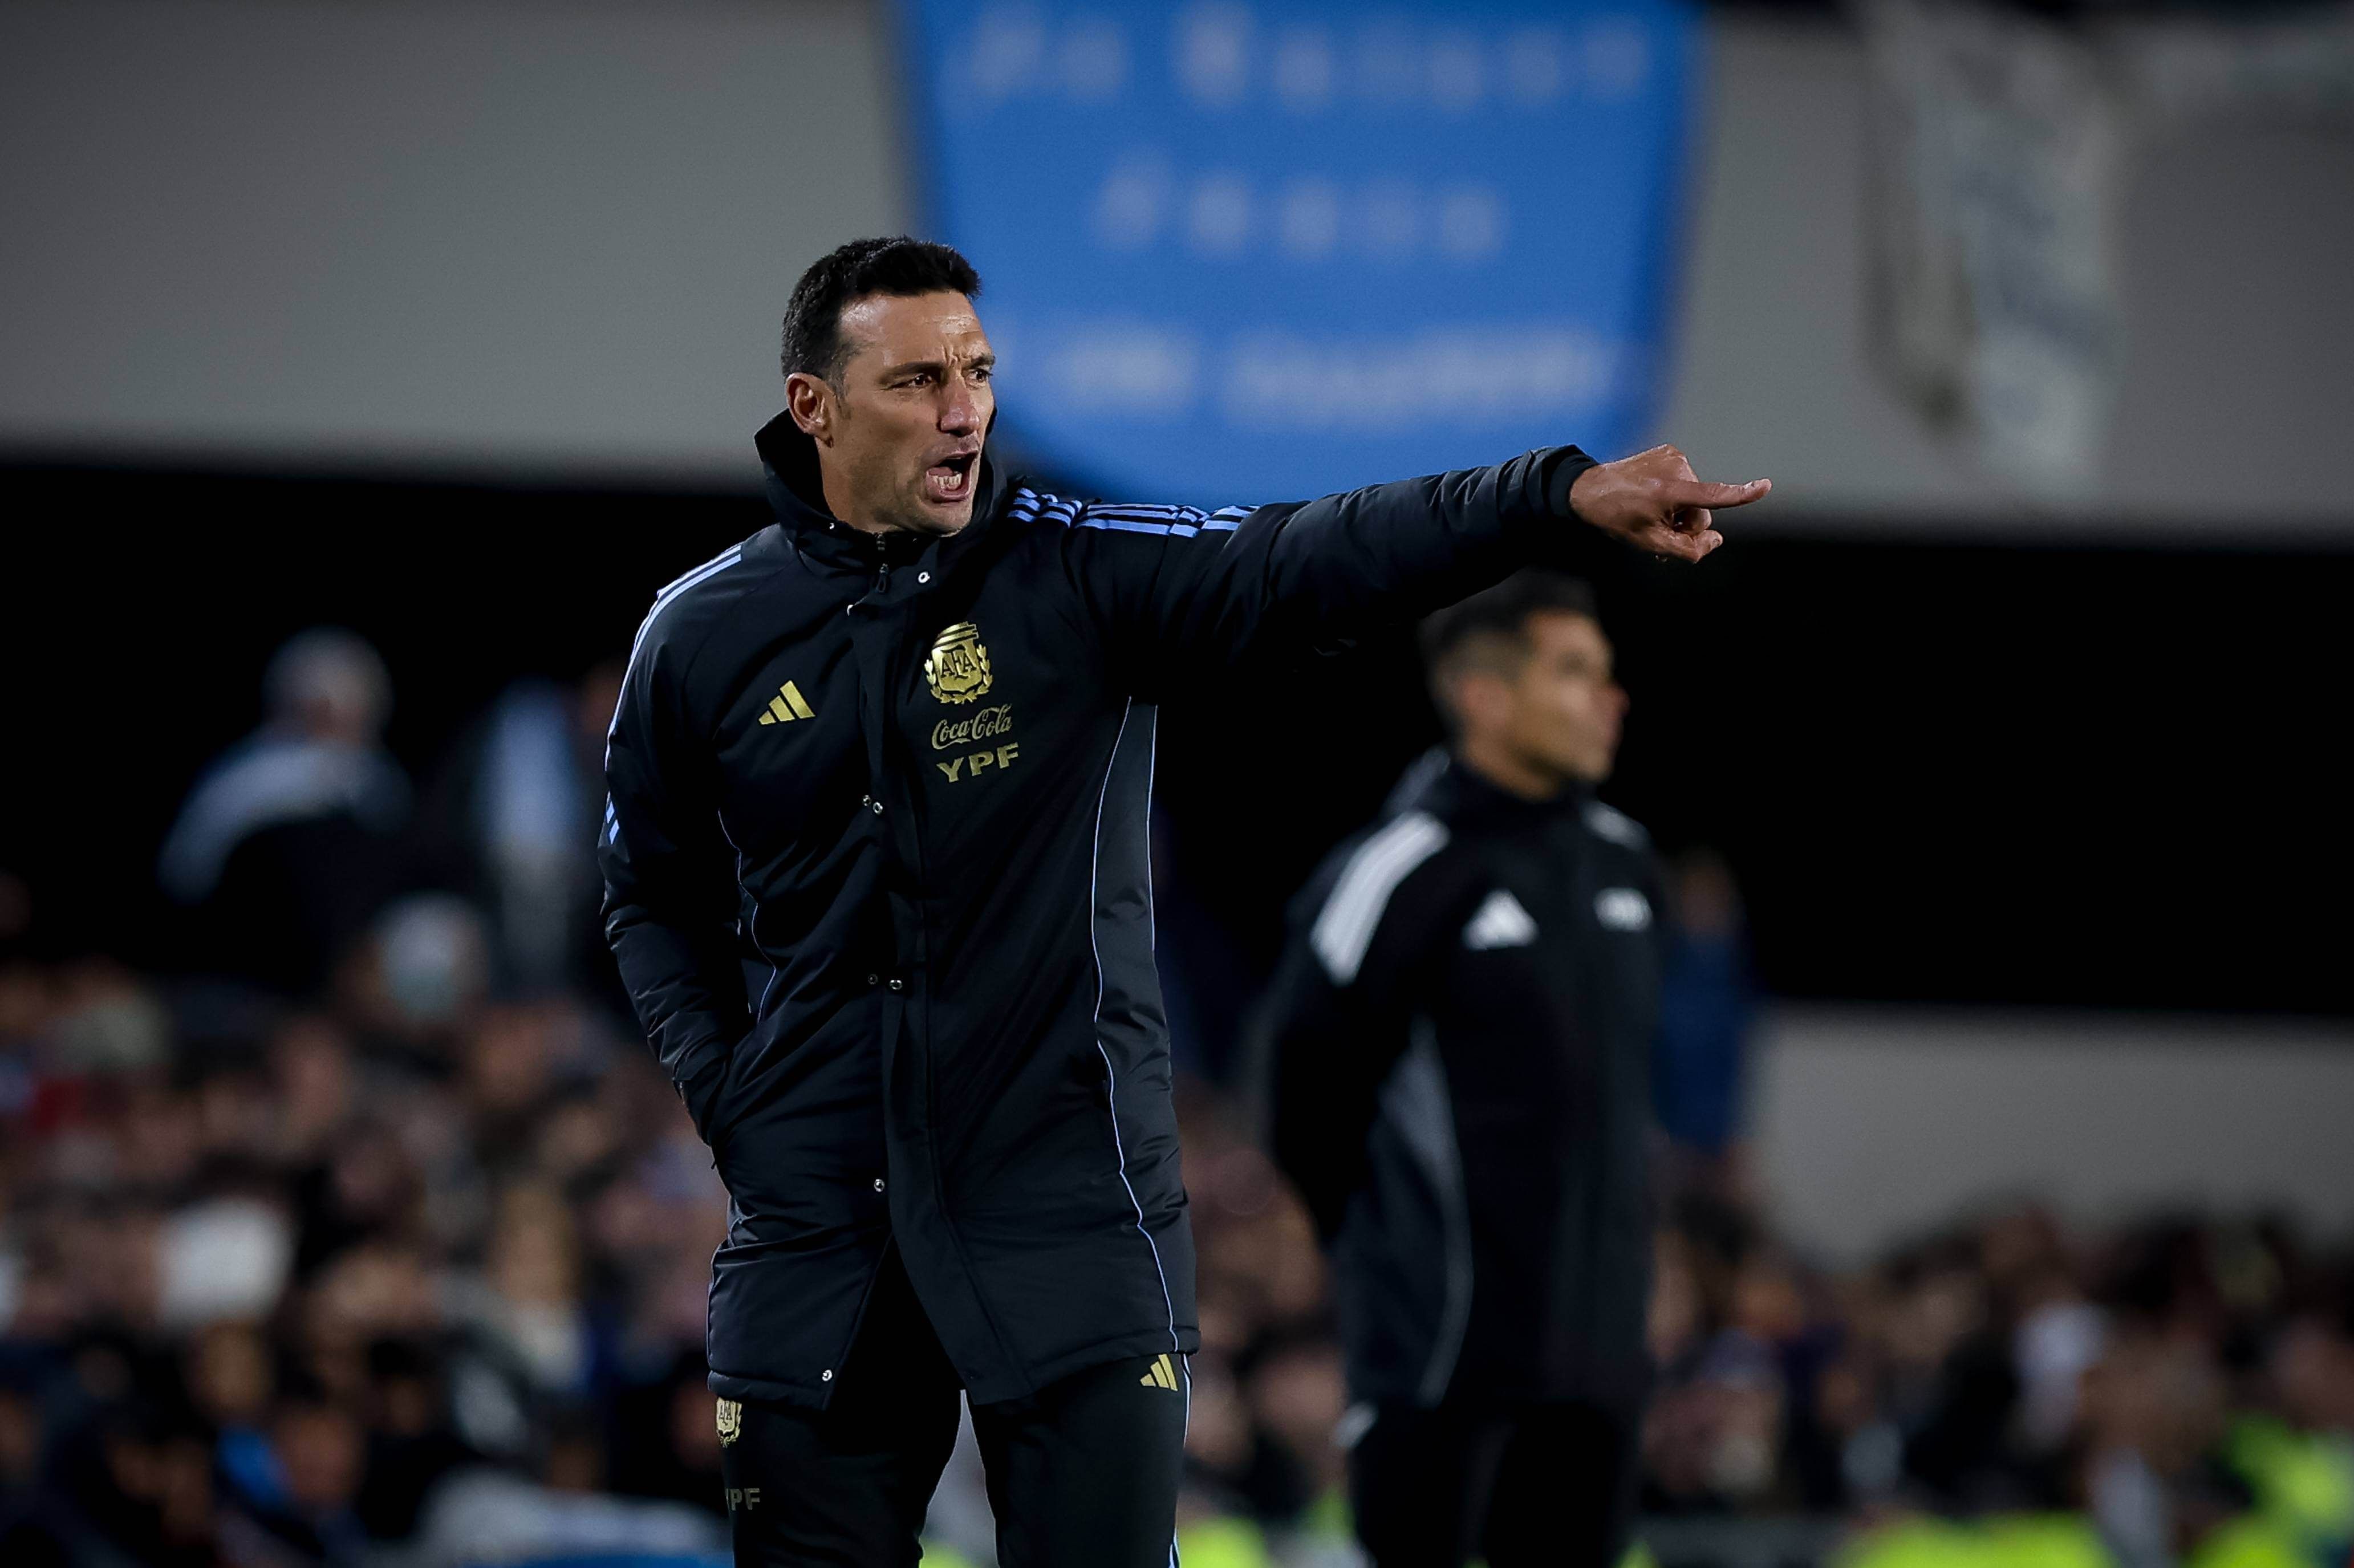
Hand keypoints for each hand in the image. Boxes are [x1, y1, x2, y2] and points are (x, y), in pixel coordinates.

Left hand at [1567, 445, 1769, 561]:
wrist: (1588, 489)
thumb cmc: (1618, 519)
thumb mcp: (1649, 543)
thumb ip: (1688, 549)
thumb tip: (1718, 540)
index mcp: (1669, 491)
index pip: (1713, 496)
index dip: (1742, 495)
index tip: (1765, 486)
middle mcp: (1676, 469)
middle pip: (1702, 511)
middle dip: (1686, 524)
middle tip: (1657, 528)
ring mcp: (1673, 456)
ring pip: (1694, 497)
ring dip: (1678, 509)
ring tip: (1649, 511)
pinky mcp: (1669, 451)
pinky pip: (1685, 480)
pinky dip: (1674, 492)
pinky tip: (1650, 496)